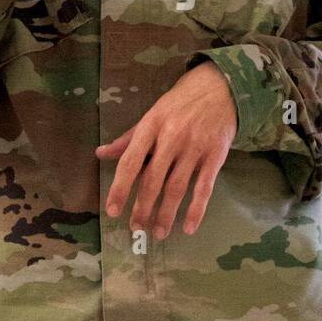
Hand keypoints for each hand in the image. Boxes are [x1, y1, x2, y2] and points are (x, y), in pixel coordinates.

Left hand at [96, 62, 238, 239]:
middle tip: (136, 228)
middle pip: (153, 179)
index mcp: (151, 125)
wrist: (220, 87)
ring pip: (177, 187)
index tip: (112, 210)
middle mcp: (171, 137)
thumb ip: (128, 138)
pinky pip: (204, 187)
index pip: (130, 162)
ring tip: (159, 233)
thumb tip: (101, 153)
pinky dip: (197, 210)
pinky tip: (189, 227)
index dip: (120, 188)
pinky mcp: (216, 155)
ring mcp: (195, 146)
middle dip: (143, 207)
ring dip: (166, 214)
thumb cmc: (180, 102)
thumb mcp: (152, 114)